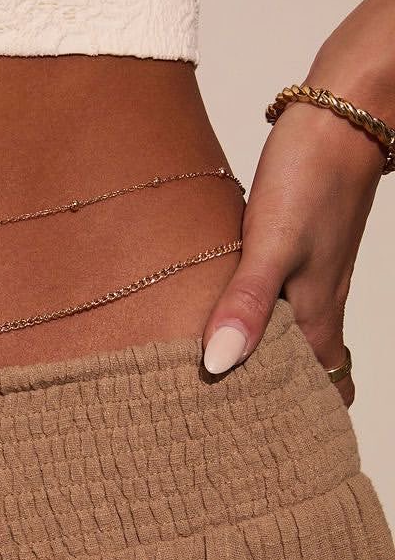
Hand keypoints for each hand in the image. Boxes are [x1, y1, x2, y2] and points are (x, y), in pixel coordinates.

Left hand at [201, 96, 385, 409]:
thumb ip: (246, 304)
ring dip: (265, 355)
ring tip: (218, 378)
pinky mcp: (294, 242)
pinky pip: (277, 295)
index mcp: (317, 312)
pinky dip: (255, 315)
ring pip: (292, 330)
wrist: (341, 112)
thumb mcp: (270, 245)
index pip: (325, 384)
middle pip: (308, 364)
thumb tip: (220, 365)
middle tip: (234, 422)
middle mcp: (317, 298)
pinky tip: (220, 310)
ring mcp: (308, 270)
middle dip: (281, 396)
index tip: (272, 447)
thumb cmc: (311, 176)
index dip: (307, 418)